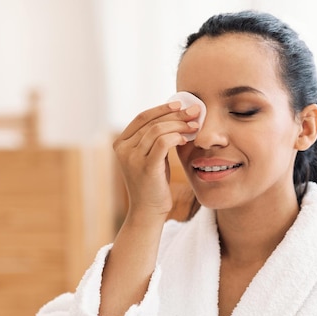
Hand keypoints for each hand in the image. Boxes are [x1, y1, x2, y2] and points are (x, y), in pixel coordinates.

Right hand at [113, 101, 200, 219]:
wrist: (149, 211)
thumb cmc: (153, 183)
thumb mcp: (151, 156)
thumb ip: (155, 138)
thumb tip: (174, 115)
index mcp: (121, 143)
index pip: (142, 117)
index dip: (162, 108)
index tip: (181, 104)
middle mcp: (123, 149)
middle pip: (151, 122)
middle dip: (176, 114)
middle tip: (196, 112)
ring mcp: (132, 158)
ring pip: (157, 130)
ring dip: (179, 125)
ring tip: (195, 126)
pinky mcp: (145, 167)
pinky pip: (163, 143)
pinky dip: (177, 137)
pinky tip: (187, 139)